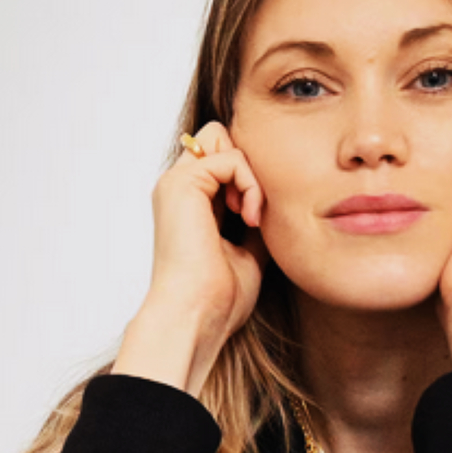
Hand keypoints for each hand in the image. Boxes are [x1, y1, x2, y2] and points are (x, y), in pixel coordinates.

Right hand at [112, 121, 268, 393]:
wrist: (197, 315)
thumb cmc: (220, 296)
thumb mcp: (248, 251)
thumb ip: (255, 221)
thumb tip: (275, 204)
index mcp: (188, 203)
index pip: (221, 159)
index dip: (247, 176)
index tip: (256, 217)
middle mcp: (177, 188)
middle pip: (218, 138)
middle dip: (246, 164)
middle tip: (254, 209)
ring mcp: (176, 183)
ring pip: (222, 137)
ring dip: (250, 174)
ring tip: (252, 216)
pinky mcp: (182, 184)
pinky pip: (230, 156)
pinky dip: (250, 183)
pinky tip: (250, 217)